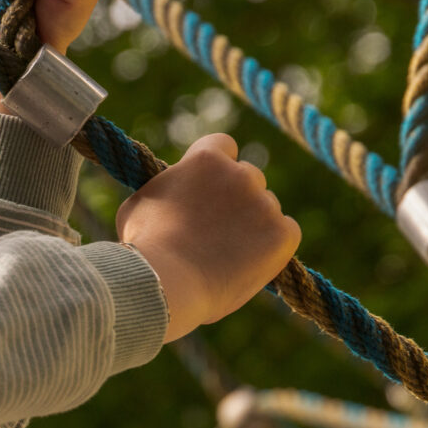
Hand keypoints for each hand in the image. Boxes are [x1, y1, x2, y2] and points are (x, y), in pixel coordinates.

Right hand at [116, 134, 300, 342]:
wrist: (168, 282)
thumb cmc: (145, 247)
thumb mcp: (140, 204)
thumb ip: (164, 189)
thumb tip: (165, 191)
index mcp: (206, 159)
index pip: (224, 146)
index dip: (219, 166)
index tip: (212, 186)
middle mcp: (241, 173)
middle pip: (249, 177)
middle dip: (237, 198)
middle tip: (219, 228)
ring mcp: (265, 203)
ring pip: (267, 207)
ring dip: (254, 223)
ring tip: (228, 254)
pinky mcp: (283, 233)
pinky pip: (287, 232)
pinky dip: (274, 246)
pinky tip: (251, 262)